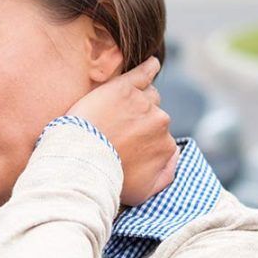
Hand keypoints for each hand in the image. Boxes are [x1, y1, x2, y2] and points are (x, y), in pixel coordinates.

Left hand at [67, 57, 179, 205]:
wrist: (83, 161)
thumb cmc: (110, 179)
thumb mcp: (143, 192)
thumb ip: (165, 176)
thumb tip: (175, 158)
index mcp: (167, 145)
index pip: (160, 138)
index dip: (142, 142)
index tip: (126, 146)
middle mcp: (160, 121)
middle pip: (153, 116)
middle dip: (138, 123)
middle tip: (115, 133)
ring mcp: (143, 102)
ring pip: (147, 96)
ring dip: (137, 102)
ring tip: (118, 110)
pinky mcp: (124, 87)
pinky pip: (143, 72)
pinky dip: (148, 68)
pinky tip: (152, 65)